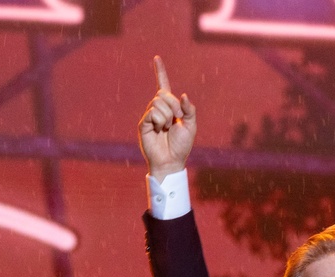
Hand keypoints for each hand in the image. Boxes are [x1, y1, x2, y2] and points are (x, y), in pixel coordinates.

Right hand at [137, 56, 195, 177]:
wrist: (171, 161)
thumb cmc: (181, 145)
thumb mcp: (191, 125)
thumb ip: (189, 109)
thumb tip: (182, 95)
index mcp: (169, 107)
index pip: (163, 85)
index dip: (160, 72)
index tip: (157, 58)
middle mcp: (157, 109)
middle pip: (163, 94)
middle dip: (173, 106)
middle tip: (175, 120)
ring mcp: (149, 116)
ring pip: (158, 103)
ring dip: (167, 116)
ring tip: (166, 128)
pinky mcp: (143, 124)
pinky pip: (152, 113)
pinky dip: (160, 121)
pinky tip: (159, 130)